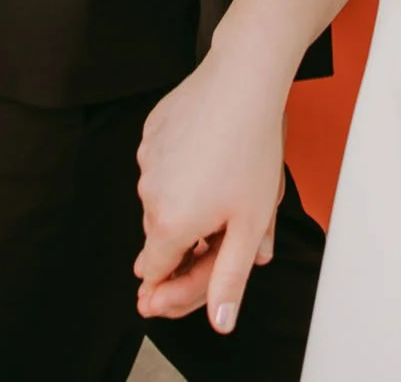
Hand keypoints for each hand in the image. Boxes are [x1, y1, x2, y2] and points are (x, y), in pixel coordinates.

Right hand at [134, 46, 287, 334]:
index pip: (156, 271)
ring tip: (225, 176)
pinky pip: (163, 161)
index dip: (171, 279)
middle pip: (161, 234)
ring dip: (185, 198)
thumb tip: (220, 320)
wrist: (243, 79)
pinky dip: (182, 164)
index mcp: (171, 223)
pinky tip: (212, 149)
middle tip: (224, 217)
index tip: (181, 275)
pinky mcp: (152, 130)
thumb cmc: (252, 148)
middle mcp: (149, 193)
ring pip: (162, 196)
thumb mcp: (251, 223)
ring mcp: (148, 159)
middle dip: (187, 235)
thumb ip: (230, 279)